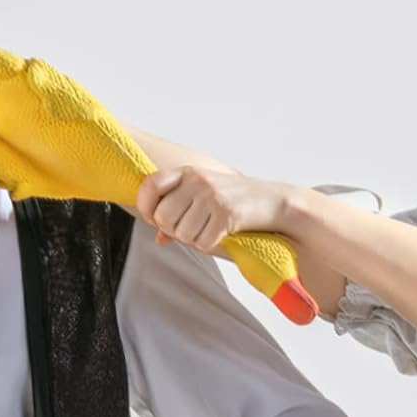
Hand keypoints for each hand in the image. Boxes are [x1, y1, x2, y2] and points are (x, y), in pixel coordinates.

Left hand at [136, 166, 293, 252]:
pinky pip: (202, 243)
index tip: (152, 218)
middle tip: (191, 228)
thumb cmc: (234, 201)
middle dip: (174, 230)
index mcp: (188, 172)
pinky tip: (221, 233)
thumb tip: (159, 239)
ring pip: (182, 234)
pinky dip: (210, 244)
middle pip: (163, 218)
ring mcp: (212, 196)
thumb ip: (178, 213)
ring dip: (194, 239)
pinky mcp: (226, 214)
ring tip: (210, 228)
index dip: (145, 206)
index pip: (150, 185)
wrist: (271, 201)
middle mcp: (197, 180)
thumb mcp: (203, 199)